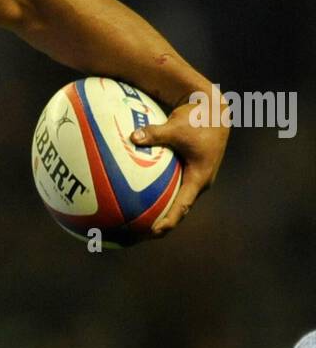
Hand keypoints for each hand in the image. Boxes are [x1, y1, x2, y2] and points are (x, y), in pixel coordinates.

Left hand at [130, 93, 228, 235]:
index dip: (168, 221)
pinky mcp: (188, 172)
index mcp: (199, 178)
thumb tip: (133, 137)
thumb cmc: (198, 119)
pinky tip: (135, 197)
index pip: (182, 206)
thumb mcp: (177, 126)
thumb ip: (156, 133)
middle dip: (160, 224)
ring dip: (159, 213)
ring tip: (135, 224)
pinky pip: (171, 188)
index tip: (153, 232)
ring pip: (175, 201)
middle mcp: (198, 182)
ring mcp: (193, 178)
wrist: (213, 111)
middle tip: (138, 236)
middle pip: (178, 210)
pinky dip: (157, 195)